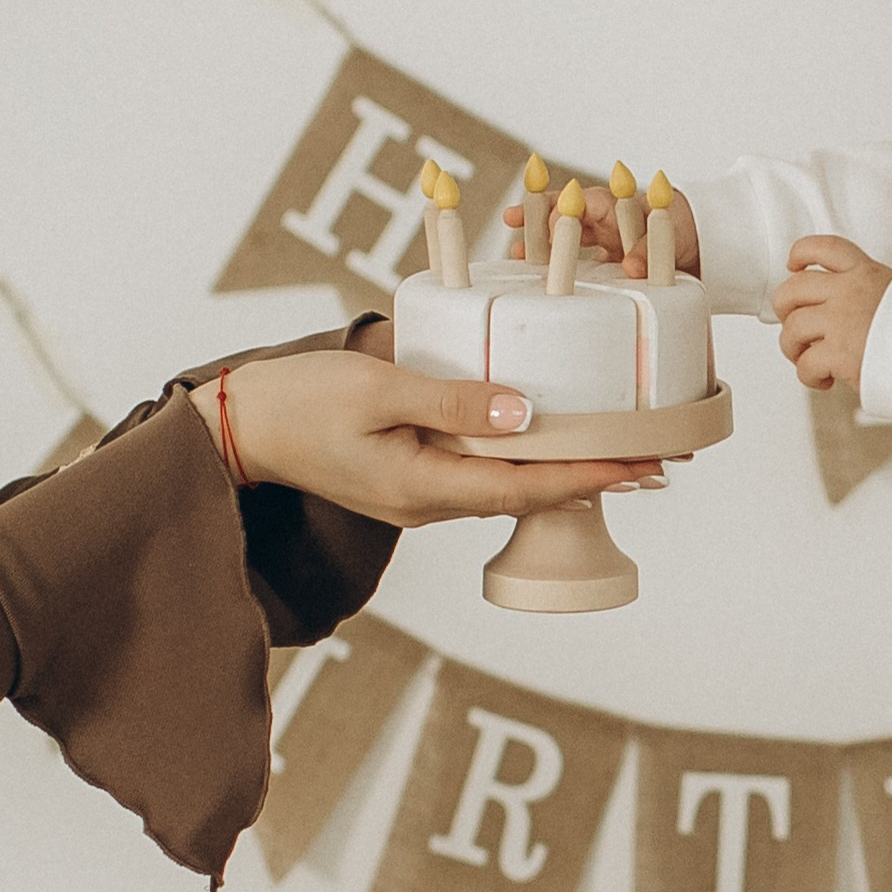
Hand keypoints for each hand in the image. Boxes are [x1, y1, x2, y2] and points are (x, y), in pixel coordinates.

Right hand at [190, 351, 655, 525]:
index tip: (642, 462)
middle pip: (528, 494)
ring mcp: (419, 494)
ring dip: (561, 469)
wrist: (237, 426)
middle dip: (592, 476)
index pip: (528, 487)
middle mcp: (429, 502)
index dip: (590, 474)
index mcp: (425, 486)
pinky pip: (478, 472)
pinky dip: (521, 458)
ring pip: (506, 485)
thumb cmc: (298, 401)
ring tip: (617, 449)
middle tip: (654, 458)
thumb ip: (452, 401)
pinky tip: (546, 438)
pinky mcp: (409, 478)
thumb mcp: (378, 389)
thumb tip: (525, 413)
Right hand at [502, 184, 700, 277]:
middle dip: (539, 216)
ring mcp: (604, 244)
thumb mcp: (675, 236)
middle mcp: (607, 223)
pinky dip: (561, 270)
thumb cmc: (687, 231)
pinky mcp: (608, 267)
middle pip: (567, 216)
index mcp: (622, 207)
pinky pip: (580, 265)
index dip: (568, 208)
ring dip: (543, 246)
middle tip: (510, 219)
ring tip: (515, 254)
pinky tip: (539, 279)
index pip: (588, 203)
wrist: (706, 250)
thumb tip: (630, 267)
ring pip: (568, 241)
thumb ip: (650, 250)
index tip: (552, 221)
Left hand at [772, 237, 891, 391]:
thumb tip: (830, 310)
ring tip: (809, 359)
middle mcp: (849, 291)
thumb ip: (863, 292)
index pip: (823, 247)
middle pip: (792, 289)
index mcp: (865, 272)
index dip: (800, 253)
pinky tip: (826, 380)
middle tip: (795, 329)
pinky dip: (809, 376)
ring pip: (792, 329)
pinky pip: (805, 364)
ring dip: (793, 349)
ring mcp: (842, 320)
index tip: (793, 266)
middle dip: (784, 310)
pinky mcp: (839, 352)